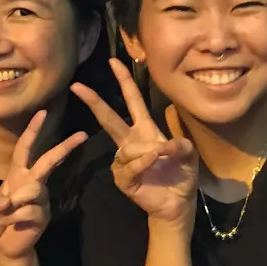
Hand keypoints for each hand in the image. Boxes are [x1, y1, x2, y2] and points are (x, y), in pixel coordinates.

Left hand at [0, 110, 87, 260]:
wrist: (5, 245)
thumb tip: (8, 200)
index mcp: (18, 174)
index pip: (25, 148)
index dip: (32, 130)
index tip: (42, 112)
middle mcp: (33, 183)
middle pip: (49, 160)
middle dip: (65, 147)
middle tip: (83, 134)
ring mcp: (41, 199)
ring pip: (32, 190)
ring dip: (14, 203)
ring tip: (4, 214)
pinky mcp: (43, 215)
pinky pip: (27, 211)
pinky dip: (12, 219)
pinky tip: (10, 225)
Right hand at [71, 60, 197, 227]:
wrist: (178, 204)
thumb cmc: (181, 175)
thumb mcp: (189, 155)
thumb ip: (181, 144)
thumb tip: (164, 145)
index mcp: (145, 130)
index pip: (132, 100)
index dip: (124, 81)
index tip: (114, 61)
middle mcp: (130, 143)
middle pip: (108, 118)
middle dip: (94, 102)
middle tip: (77, 86)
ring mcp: (124, 161)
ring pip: (126, 147)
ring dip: (147, 150)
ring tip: (163, 157)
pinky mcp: (123, 179)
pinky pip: (128, 166)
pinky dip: (143, 163)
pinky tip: (153, 162)